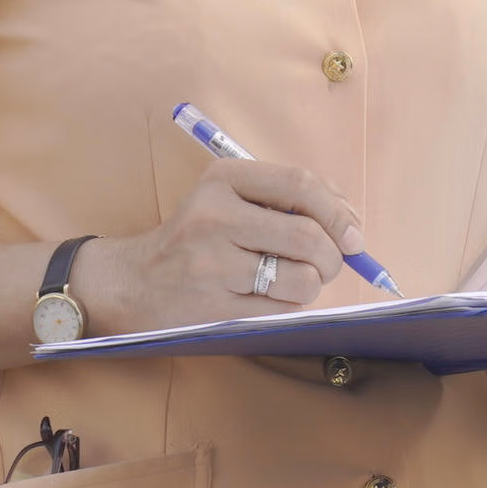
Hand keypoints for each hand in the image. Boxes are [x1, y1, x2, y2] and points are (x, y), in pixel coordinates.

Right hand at [79, 159, 367, 334]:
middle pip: (307, 236)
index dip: (339, 211)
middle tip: (332, 264)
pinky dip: (292, 305)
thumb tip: (351, 223)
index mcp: (223, 179)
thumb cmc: (195, 238)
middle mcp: (215, 216)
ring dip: (314, 284)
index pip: (300, 185)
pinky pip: (282, 308)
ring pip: (301, 278)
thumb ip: (286, 199)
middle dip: (334, 256)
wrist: (132, 282)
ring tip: (296, 280)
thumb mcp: (229, 198)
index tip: (354, 234)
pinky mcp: (214, 306)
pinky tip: (271, 297)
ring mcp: (213, 264)